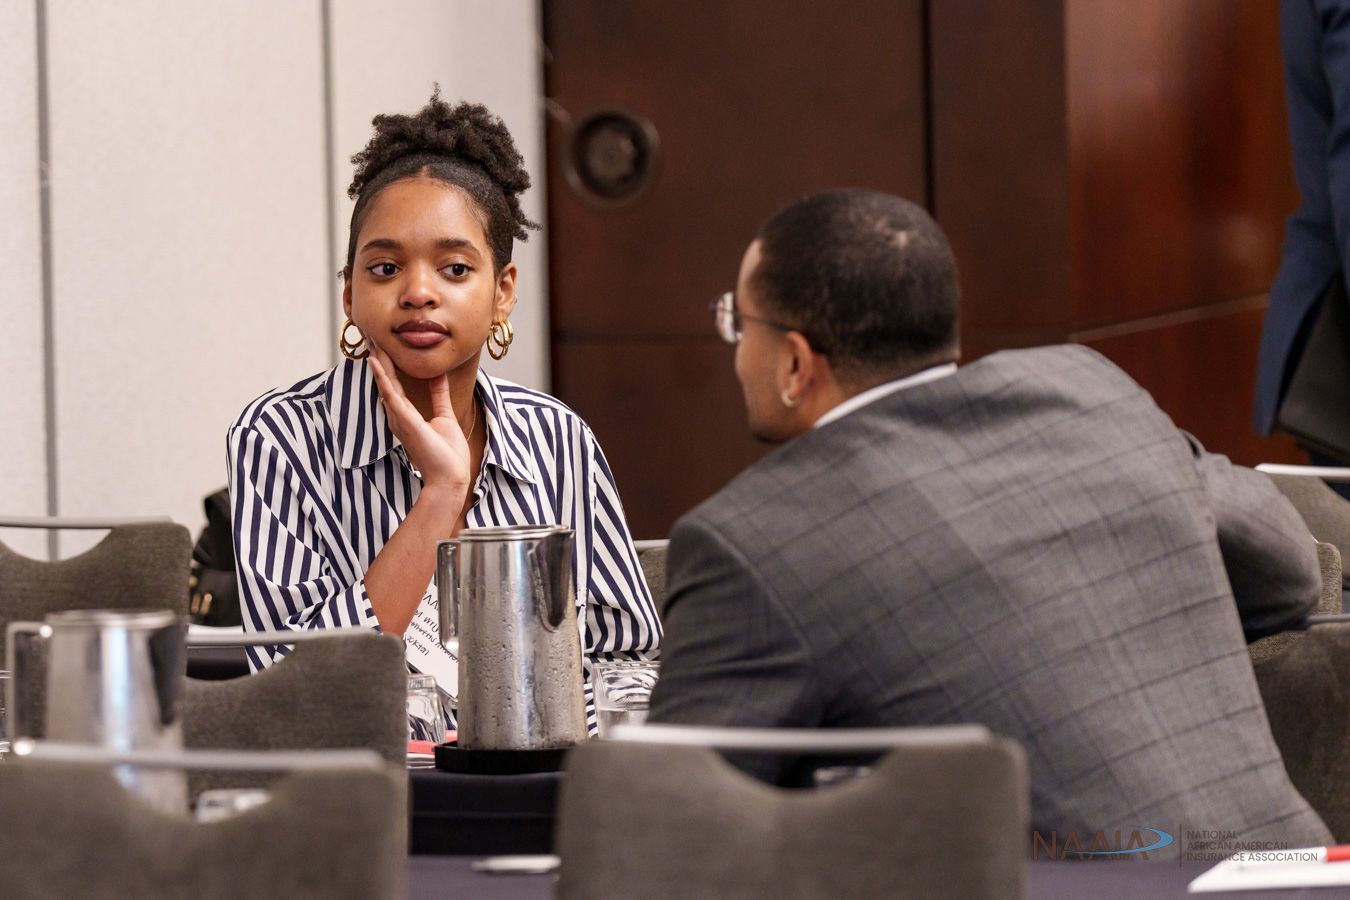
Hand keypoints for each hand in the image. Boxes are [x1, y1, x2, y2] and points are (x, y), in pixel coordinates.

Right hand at [367, 341, 472, 498]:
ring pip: (385, 384)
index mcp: (406, 415)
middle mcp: (398, 416)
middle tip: (371, 335)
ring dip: (378, 361)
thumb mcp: (445, 416)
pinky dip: (382, 378)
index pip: (393, 384)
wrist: (450, 477)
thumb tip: (439, 374)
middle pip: (385, 381)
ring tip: (371, 340)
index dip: (387, 364)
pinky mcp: (405, 422)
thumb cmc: (447, 455)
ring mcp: (400, 419)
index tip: (382, 344)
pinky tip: (376, 362)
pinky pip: (391, 395)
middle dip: (379, 358)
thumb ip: (439, 395)